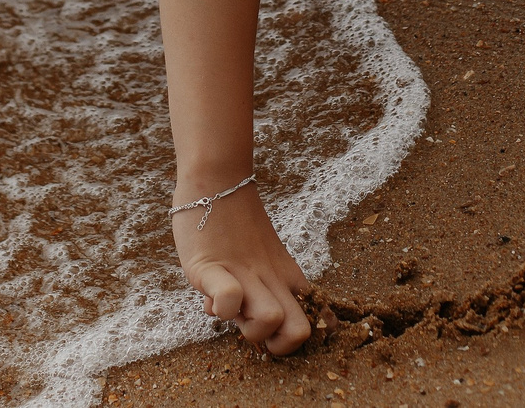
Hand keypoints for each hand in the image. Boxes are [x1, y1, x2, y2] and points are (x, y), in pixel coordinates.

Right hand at [173, 181, 311, 354]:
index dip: (293, 340)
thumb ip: (264, 286)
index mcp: (287, 276)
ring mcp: (244, 274)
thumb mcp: (264, 255)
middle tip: (251, 325)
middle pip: (299, 333)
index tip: (274, 333)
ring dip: (245, 327)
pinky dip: (220, 308)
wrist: (217, 179)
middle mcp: (271, 278)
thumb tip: (248, 315)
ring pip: (270, 321)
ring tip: (230, 307)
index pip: (315, 321)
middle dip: (275, 346)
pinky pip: (228, 299)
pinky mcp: (210, 268)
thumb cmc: (236, 221)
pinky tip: (209, 297)